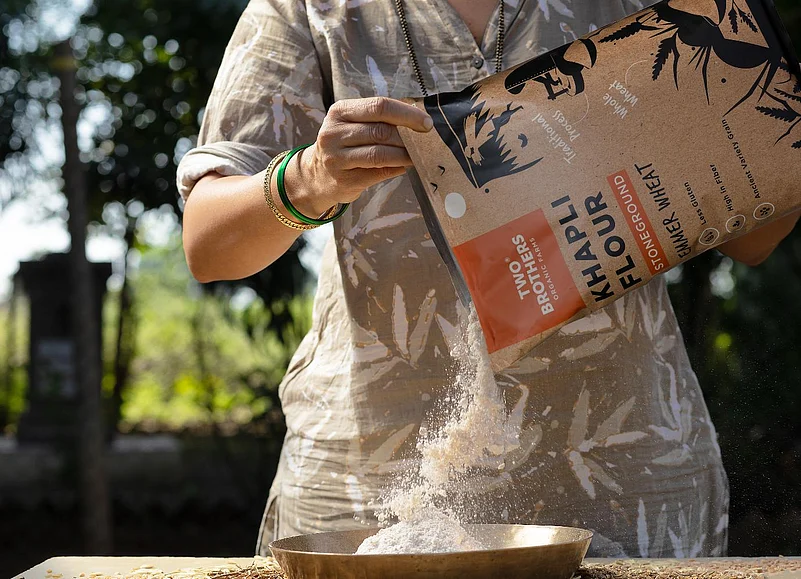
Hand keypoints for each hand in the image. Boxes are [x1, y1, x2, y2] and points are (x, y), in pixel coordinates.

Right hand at [284, 97, 432, 216]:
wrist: (317, 176)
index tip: (427, 122)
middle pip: (380, 130)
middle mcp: (334, 133)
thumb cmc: (345, 145)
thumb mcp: (353, 124)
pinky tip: (406, 166)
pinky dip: (397, 168)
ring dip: (405, 154)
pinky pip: (378, 172)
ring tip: (419, 154)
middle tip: (426, 141)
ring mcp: (336, 158)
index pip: (378, 106)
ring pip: (379, 153)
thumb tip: (419, 121)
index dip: (406, 114)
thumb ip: (379, 120)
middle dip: (408, 136)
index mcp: (340, 111)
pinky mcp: (344, 179)